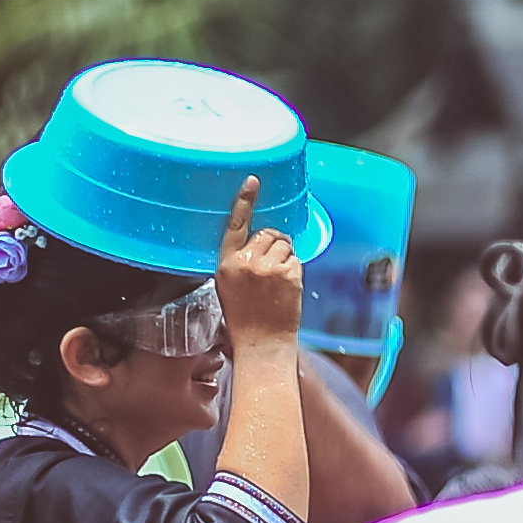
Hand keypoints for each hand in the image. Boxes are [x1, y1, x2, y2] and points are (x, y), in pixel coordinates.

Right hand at [216, 179, 304, 340]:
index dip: (244, 201)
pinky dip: (295, 269)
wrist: (262, 341)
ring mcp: (268, 267)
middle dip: (275, 244)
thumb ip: (239, 260)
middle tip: (272, 267)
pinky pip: (297, 259)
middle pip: (268, 233)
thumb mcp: (229, 284)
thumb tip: (258, 241)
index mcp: (226, 262)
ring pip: (285, 244)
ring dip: (286, 256)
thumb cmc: (245, 316)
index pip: (235, 224)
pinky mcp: (289, 274)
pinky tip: (286, 287)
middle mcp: (246, 261)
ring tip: (277, 280)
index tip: (252, 181)